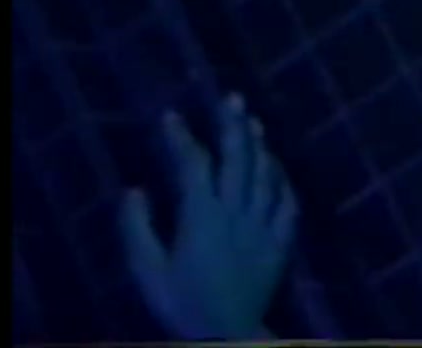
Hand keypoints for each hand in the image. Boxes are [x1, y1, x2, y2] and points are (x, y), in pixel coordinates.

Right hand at [118, 94, 297, 339]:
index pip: (193, 164)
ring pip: (265, 175)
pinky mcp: (280, 242)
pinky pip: (287, 203)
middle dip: (233, 123)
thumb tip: (134, 189)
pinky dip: (282, 180)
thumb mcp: (148, 270)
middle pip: (238, 158)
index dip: (182, 137)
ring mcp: (262, 226)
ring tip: (253, 121)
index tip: (171, 116)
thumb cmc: (183, 304)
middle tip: (231, 97)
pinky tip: (277, 167)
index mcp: (202, 216)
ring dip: (259, 145)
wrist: (227, 335)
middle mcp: (236, 213)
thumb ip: (138, 228)